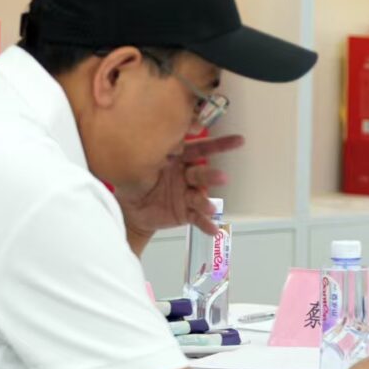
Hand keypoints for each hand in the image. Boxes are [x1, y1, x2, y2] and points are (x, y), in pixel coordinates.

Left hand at [115, 134, 243, 237]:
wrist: (129, 208)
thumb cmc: (134, 179)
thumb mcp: (139, 162)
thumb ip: (152, 153)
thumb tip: (158, 139)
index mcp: (178, 158)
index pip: (200, 148)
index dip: (219, 144)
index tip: (239, 141)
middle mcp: (186, 175)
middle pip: (202, 173)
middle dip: (212, 176)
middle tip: (222, 177)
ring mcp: (187, 195)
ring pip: (200, 196)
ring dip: (205, 202)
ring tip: (209, 208)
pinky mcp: (186, 213)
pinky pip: (197, 218)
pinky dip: (205, 224)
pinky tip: (213, 229)